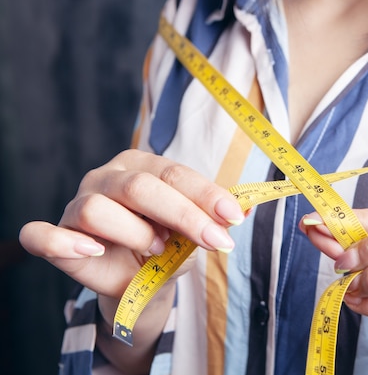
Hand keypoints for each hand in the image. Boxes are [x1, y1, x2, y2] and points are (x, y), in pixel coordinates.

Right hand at [19, 149, 242, 299]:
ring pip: (98, 209)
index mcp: (143, 166)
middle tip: (214, 241)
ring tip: (156, 248)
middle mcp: (108, 178)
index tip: (233, 219)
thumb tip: (246, 207)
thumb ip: (214, 217)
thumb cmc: (167, 247)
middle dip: (184, 216)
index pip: (175, 174)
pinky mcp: (56, 235)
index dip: (206, 196)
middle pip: (140, 187)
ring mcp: (78, 204)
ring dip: (136, 234)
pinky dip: (63, 242)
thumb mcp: (195, 232)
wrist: (139, 281)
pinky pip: (41, 235)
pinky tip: (92, 250)